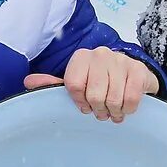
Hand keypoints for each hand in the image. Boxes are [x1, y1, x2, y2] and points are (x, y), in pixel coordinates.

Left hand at [25, 47, 158, 121]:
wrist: (133, 76)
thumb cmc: (101, 82)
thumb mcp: (77, 82)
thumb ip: (54, 84)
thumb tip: (28, 82)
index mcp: (81, 57)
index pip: (73, 84)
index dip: (79, 101)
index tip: (84, 106)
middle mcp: (100, 54)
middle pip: (94, 94)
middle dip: (98, 109)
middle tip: (101, 111)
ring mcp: (121, 61)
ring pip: (113, 98)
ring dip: (114, 111)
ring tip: (113, 110)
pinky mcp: (139, 70)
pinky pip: (130, 99)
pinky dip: (128, 109)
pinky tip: (126, 107)